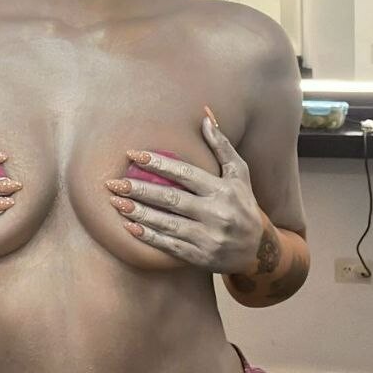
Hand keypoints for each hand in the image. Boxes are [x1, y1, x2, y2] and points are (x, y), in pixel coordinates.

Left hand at [104, 106, 262, 273]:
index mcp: (223, 190)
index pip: (185, 174)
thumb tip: (204, 115)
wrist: (258, 249)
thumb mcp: (238, 173)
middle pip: (171, 199)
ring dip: (139, 213)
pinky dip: (149, 237)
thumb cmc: (243, 203)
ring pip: (167, 224)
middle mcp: (216, 214)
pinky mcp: (200, 257)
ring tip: (115, 202)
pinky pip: (170, 246)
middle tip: (113, 182)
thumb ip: (221, 144)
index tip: (133, 156)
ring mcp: (208, 238)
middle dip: (140, 190)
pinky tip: (130, 227)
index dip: (158, 164)